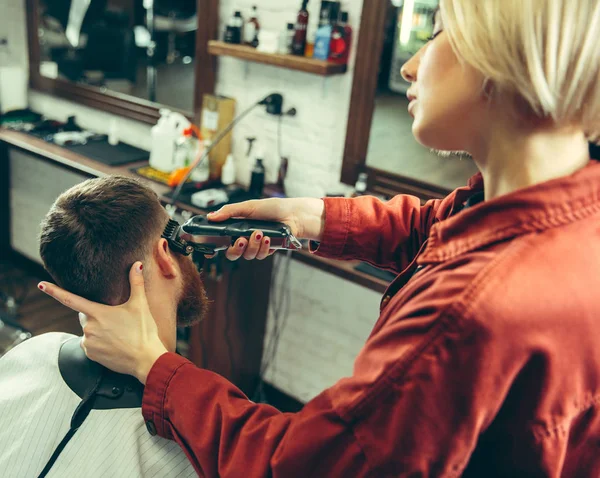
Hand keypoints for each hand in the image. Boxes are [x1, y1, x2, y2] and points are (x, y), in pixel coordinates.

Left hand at [38, 262, 166, 383]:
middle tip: (115, 319)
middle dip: (95, 314)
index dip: (54, 291)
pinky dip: (98, 342)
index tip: (41, 284)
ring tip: (118, 333)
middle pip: (85, 315)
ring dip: (98, 329)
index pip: (70, 299)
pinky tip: (113, 343)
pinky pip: (89, 344)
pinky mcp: (90, 355)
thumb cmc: (143, 332)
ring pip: (88, 330)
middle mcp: (89, 328)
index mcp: (98, 313)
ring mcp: (88, 342)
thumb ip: (136, 283)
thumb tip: (136, 265)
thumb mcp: (140, 305)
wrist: (145, 359)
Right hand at [207, 198, 324, 260]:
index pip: (221, 242)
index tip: (210, 252)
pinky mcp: (267, 250)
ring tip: (260, 233)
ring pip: (248, 256)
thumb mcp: (248, 207)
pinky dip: (264, 248)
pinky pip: (261, 256)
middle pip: (232, 254)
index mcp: (236, 228)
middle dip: (236, 249)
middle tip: (242, 240)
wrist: (292, 215)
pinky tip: (268, 238)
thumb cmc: (271, 208)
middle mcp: (244, 238)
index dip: (214, 249)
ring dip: (253, 245)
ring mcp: (256, 246)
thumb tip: (210, 216)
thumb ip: (229, 212)